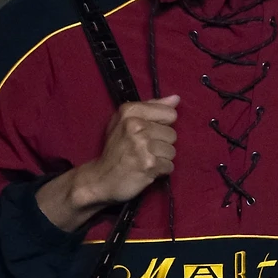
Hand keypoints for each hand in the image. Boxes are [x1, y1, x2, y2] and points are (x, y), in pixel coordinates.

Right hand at [37, 96, 178, 228]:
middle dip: (161, 144)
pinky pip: (169, 166)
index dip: (164, 125)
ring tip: (146, 160)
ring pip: (172, 151)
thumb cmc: (115, 148)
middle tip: (145, 150)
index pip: (170, 114)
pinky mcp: (148, 164)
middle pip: (172, 134)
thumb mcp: (125, 121)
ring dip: (162, 158)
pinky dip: (161, 170)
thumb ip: (151, 107)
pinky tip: (147, 170)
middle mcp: (136, 126)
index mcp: (130, 111)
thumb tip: (176, 99)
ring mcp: (142, 145)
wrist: (101, 178)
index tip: (150, 132)